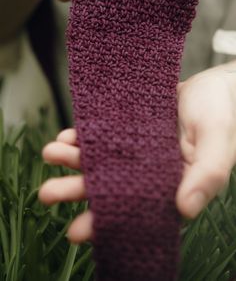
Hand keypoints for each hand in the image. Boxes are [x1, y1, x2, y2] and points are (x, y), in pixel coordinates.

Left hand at [39, 62, 235, 243]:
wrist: (217, 85)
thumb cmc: (223, 113)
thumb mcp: (219, 142)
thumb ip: (208, 175)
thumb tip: (185, 210)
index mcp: (174, 184)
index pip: (136, 211)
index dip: (106, 221)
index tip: (75, 230)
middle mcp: (153, 171)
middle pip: (110, 187)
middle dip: (78, 191)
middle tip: (47, 194)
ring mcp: (140, 148)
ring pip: (103, 160)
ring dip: (75, 160)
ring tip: (51, 154)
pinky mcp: (133, 127)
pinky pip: (105, 134)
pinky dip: (86, 136)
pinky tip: (69, 135)